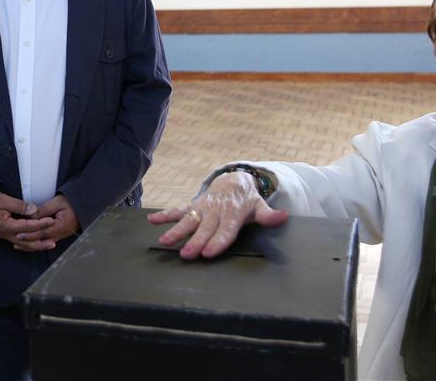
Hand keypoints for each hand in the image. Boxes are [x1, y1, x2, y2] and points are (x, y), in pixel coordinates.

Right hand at [0, 193, 55, 250]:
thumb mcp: (4, 201)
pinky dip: (30, 244)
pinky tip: (37, 243)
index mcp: (7, 226)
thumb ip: (19, 206)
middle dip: (41, 243)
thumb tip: (33, 210)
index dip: (40, 224)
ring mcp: (6, 236)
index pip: (28, 226)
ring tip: (49, 245)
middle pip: (27, 242)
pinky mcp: (6, 236)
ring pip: (24, 245)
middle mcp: (7, 234)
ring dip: (37, 245)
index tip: (51, 221)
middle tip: (53, 243)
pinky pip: (20, 242)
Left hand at [15, 194, 79, 250]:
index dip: (29, 234)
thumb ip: (43, 210)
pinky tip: (30, 243)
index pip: (42, 232)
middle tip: (15, 241)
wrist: (85, 205)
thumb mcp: (57, 202)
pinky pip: (47, 241)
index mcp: (60, 226)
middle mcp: (61, 233)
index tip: (18, 234)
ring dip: (31, 244)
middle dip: (28, 242)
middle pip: (41, 240)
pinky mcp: (60, 235)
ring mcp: (61, 235)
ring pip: (43, 243)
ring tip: (19, 245)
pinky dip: (37, 242)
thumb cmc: (72, 202)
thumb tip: (31, 216)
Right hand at [147, 171, 287, 259]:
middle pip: (205, 228)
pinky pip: (177, 210)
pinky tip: (152, 220)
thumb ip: (269, 215)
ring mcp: (202, 208)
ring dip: (176, 230)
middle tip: (188, 255)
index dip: (219, 241)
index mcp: (233, 214)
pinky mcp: (193, 206)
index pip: (226, 230)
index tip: (210, 253)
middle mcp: (216, 211)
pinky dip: (165, 214)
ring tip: (164, 241)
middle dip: (196, 241)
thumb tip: (284, 216)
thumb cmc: (247, 201)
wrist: (233, 181)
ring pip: (188, 220)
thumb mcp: (260, 206)